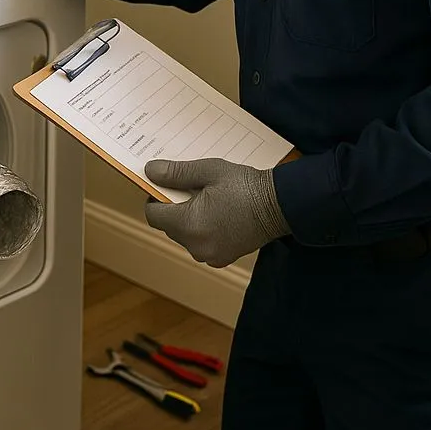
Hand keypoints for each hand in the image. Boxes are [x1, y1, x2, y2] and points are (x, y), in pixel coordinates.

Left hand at [143, 158, 289, 268]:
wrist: (280, 205)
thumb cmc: (245, 185)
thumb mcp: (208, 171)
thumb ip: (176, 173)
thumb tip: (150, 171)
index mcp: (190, 225)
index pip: (153, 216)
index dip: (154, 198)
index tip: (164, 185)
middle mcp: (196, 246)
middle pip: (168, 226)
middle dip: (173, 207)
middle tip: (189, 187)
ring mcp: (210, 256)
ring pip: (184, 236)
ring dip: (188, 219)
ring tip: (206, 199)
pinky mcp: (222, 258)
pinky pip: (200, 243)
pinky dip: (201, 229)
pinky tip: (217, 212)